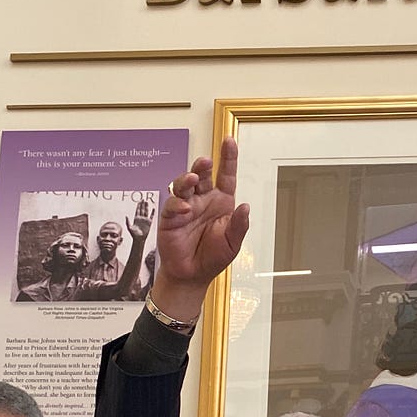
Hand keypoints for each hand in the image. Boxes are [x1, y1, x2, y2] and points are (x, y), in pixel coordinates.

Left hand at [127, 197, 153, 240]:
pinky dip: (152, 213)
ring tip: (147, 202)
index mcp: (136, 219)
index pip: (137, 210)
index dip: (138, 206)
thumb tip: (126, 216)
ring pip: (146, 212)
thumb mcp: (129, 228)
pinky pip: (151, 216)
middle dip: (142, 204)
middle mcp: (141, 218)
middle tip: (143, 199)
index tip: (139, 201)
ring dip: (146, 207)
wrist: (139, 239)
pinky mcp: (149, 223)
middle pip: (142, 210)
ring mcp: (145, 220)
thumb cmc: (134, 234)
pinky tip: (153, 209)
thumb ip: (127, 222)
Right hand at [157, 137, 249, 289]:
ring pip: (183, 184)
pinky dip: (177, 204)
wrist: (192, 275)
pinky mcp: (170, 217)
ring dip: (186, 178)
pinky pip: (172, 205)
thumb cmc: (213, 257)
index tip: (229, 141)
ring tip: (191, 177)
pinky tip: (184, 208)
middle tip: (205, 161)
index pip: (226, 175)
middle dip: (202, 165)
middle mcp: (203, 200)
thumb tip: (246, 207)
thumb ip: (239, 225)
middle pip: (201, 175)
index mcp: (221, 202)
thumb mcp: (233, 242)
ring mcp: (186, 207)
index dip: (228, 158)